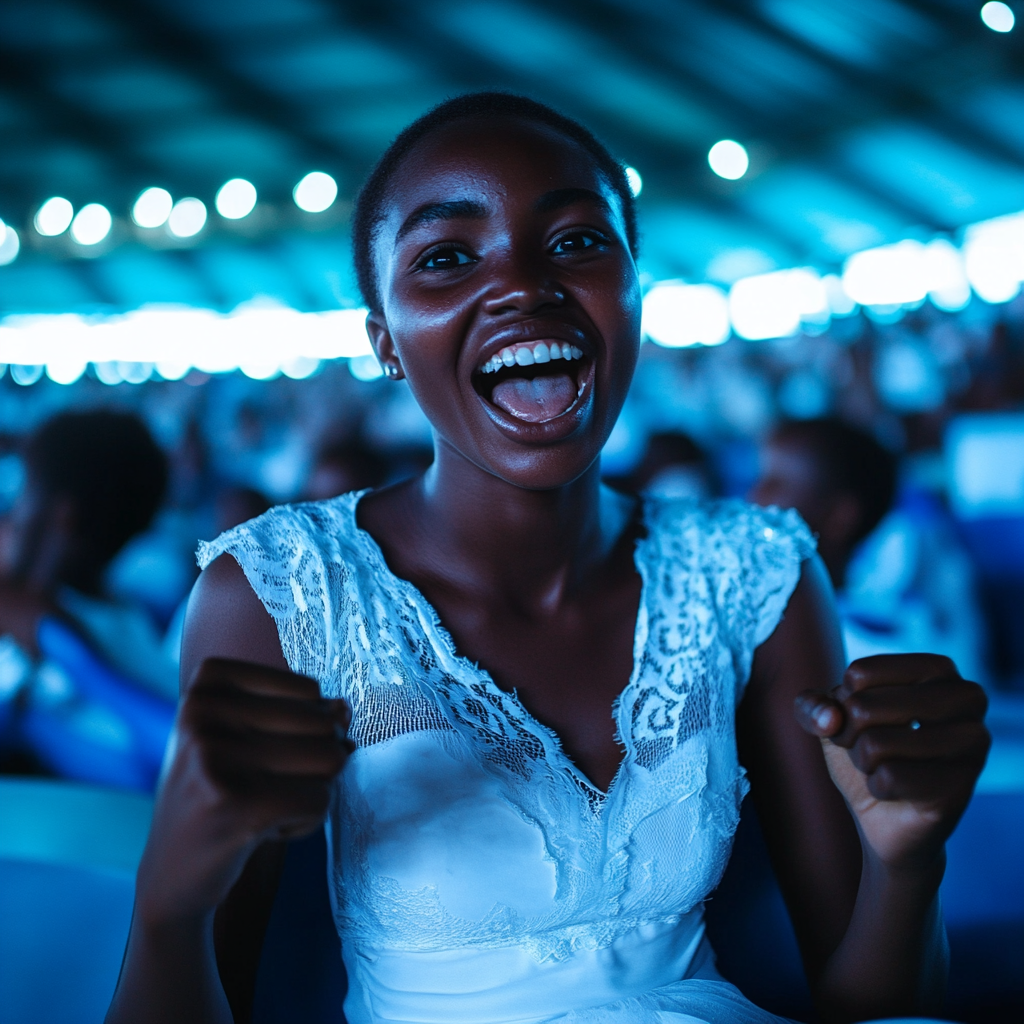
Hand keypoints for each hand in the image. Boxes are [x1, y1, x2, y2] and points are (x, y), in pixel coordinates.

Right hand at [136, 658, 352, 925]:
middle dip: (312, 764)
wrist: (171, 875)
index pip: (310, 691)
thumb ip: (304, 712)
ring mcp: (214, 757)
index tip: (254, 757)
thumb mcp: (251, 735)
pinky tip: (263, 830)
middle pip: (324, 723)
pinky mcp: (237, 805)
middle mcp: (203, 711)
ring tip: (262, 807)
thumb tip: (345, 709)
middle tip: (261, 788)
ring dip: (310, 792)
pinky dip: (306, 821)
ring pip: (330, 759)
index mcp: (208, 681)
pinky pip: (320, 800)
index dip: (302, 730)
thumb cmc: (223, 791)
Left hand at [795, 654, 988, 868]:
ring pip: (875, 744)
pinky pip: (890, 778)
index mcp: (937, 670)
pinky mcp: (961, 786)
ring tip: (887, 767)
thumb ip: (812, 705)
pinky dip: (878, 787)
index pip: (859, 673)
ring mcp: (972, 743)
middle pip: (863, 708)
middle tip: (869, 748)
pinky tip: (899, 792)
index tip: (860, 717)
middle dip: (849, 735)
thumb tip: (829, 718)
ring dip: (864, 762)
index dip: (842, 701)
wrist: (886, 817)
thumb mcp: (831, 719)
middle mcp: (966, 698)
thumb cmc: (868, 754)